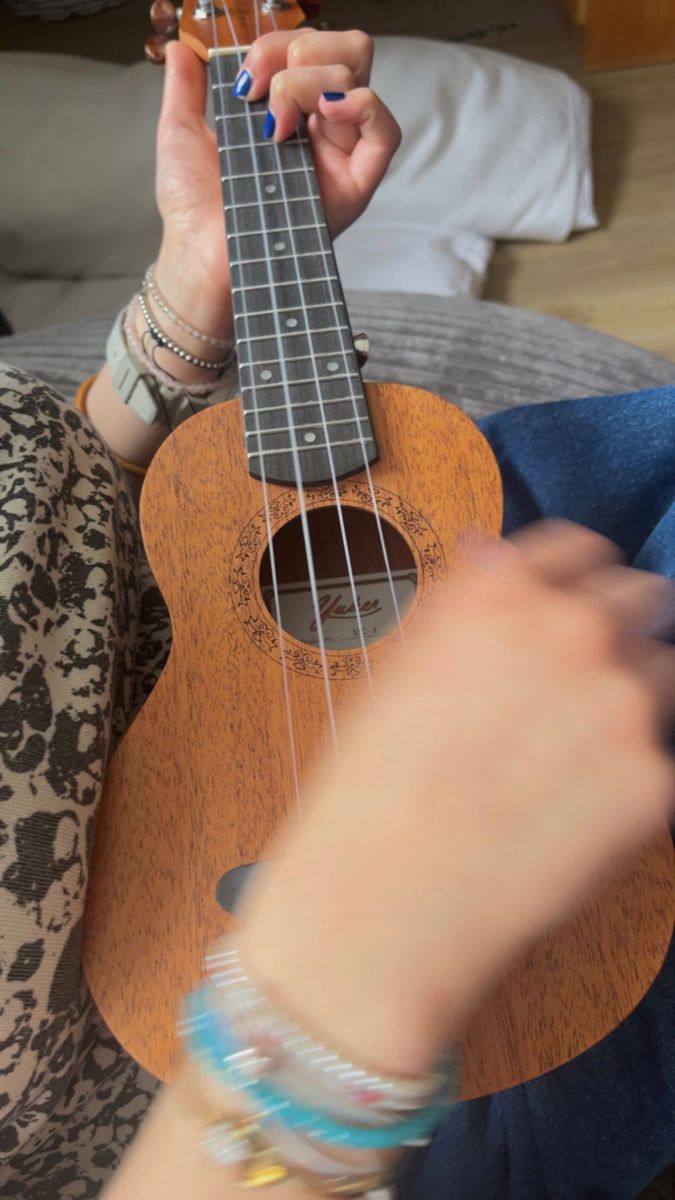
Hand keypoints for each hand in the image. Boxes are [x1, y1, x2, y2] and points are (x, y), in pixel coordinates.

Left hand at [154, 30, 399, 337]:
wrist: (199, 256)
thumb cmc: (193, 209)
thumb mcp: (181, 131)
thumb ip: (186, 85)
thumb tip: (184, 44)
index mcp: (289, 112)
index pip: (310, 49)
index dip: (278, 43)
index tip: (242, 77)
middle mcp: (320, 129)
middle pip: (344, 52)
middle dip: (298, 50)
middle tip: (261, 88)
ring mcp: (340, 155)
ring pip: (357, 77)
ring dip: (309, 79)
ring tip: (275, 120)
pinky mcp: (355, 185)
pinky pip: (386, 131)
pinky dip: (362, 104)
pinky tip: (324, 111)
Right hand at [239, 523, 674, 1075]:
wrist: (384, 900)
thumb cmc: (370, 791)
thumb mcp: (401, 667)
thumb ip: (466, 603)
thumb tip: (492, 551)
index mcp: (502, 592)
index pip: (579, 549)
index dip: (573, 581)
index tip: (574, 603)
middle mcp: (573, 630)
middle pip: (642, 598)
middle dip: (618, 631)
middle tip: (580, 688)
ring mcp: (623, 703)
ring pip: (663, 675)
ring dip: (630, 700)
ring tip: (568, 758)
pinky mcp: (655, 780)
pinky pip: (658, 760)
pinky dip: (627, 780)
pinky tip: (568, 813)